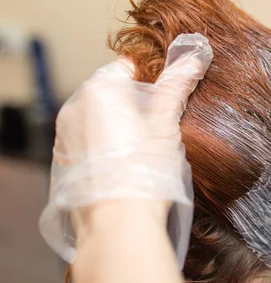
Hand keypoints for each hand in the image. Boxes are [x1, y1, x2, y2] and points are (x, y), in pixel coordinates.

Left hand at [39, 33, 212, 263]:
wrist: (119, 225)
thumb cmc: (145, 174)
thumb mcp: (166, 125)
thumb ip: (176, 87)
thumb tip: (193, 57)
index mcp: (99, 91)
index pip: (127, 67)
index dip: (151, 80)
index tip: (167, 99)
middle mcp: (75, 109)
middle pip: (112, 94)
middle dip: (136, 105)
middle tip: (160, 128)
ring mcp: (66, 137)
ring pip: (100, 119)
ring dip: (120, 127)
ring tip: (144, 152)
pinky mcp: (65, 161)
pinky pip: (89, 141)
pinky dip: (106, 147)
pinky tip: (126, 167)